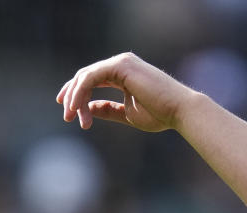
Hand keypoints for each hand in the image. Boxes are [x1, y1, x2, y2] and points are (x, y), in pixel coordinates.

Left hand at [56, 52, 196, 131]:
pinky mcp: (120, 65)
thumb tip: (90, 109)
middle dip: (72, 96)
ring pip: (86, 76)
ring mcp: (121, 62)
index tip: (68, 111)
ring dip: (75, 97)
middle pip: (85, 76)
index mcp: (123, 74)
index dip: (77, 94)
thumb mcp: (128, 114)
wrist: (180, 111)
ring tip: (72, 116)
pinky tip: (77, 107)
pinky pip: (91, 77)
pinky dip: (81, 92)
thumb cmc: (160, 114)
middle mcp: (121, 64)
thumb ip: (109, 110)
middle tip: (67, 116)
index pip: (92, 79)